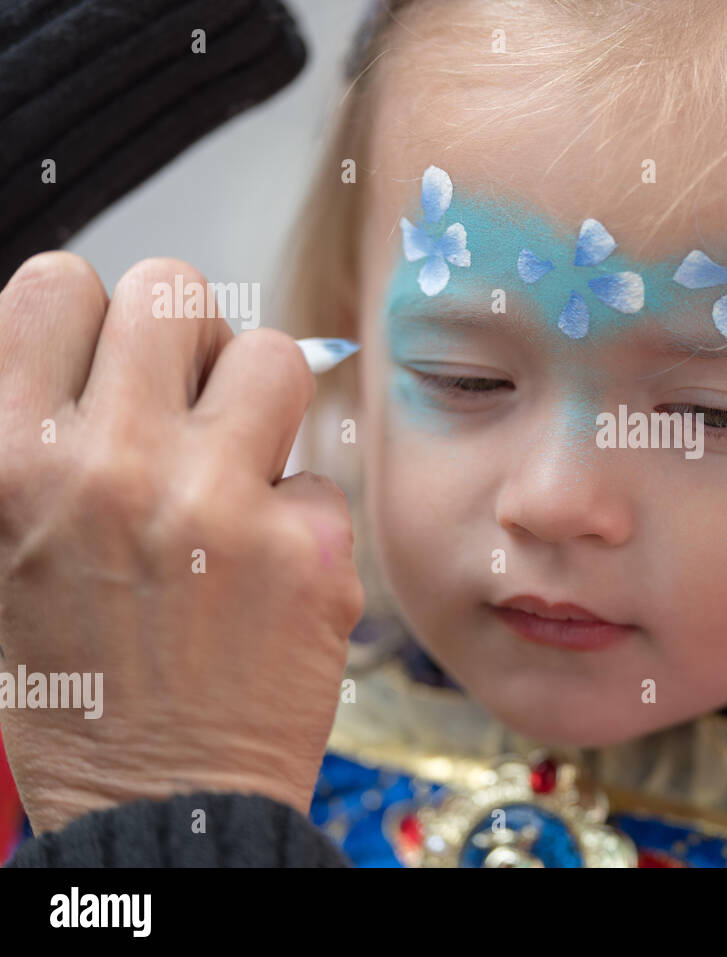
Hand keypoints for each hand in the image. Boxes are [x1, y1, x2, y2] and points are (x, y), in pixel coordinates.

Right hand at [0, 254, 364, 834]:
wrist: (160, 801)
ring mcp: (220, 506)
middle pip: (173, 291)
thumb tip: (88, 345)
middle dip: (183, 339)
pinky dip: (297, 509)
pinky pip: (318, 471)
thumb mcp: (2, 552)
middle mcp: (115, 470)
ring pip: (272, 355)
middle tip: (185, 398)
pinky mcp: (310, 548)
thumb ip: (37, 438)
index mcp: (14, 463)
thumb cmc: (77, 686)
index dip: (91, 316)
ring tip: (239, 460)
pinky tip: (269, 563)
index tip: (109, 356)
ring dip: (257, 399)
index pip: (59, 285)